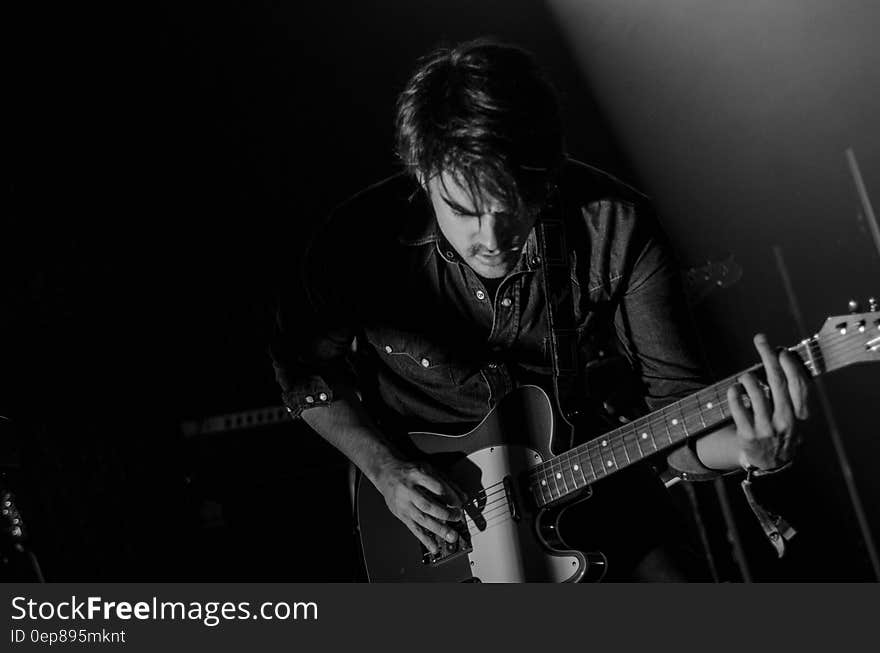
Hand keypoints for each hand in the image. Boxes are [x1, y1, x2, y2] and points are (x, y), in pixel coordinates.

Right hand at [372, 458, 464, 553]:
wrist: (386, 473)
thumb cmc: (409, 472)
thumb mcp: (428, 469)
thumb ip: (446, 482)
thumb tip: (463, 497)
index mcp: (417, 475)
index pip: (437, 487)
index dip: (450, 496)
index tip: (460, 503)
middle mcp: (409, 490)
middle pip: (428, 505)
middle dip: (445, 513)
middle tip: (457, 517)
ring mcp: (404, 504)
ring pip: (422, 519)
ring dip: (438, 529)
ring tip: (451, 536)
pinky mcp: (401, 515)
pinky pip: (414, 528)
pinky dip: (425, 539)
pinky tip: (434, 547)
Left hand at [728, 333, 809, 469]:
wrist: (771, 464)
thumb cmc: (782, 432)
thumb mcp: (795, 417)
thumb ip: (793, 395)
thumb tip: (784, 361)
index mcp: (799, 415)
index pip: (797, 384)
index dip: (789, 364)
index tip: (781, 350)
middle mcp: (784, 421)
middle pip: (776, 381)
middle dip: (767, 356)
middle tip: (760, 339)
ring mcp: (766, 428)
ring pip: (755, 392)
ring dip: (748, 378)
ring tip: (746, 377)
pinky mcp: (748, 435)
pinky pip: (738, 407)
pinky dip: (734, 393)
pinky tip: (734, 388)